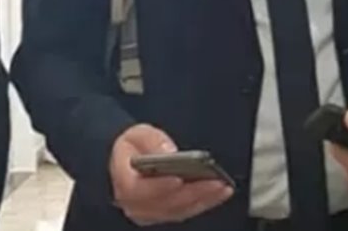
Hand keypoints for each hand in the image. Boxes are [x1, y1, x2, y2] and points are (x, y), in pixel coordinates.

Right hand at [108, 124, 233, 225]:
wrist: (130, 160)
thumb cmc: (134, 147)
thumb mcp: (138, 134)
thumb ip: (152, 141)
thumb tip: (169, 152)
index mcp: (124, 183)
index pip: (138, 190)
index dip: (159, 186)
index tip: (178, 179)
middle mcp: (135, 204)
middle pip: (166, 203)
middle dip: (192, 192)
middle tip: (214, 181)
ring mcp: (151, 213)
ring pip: (179, 210)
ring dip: (203, 199)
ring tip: (222, 186)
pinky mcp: (166, 214)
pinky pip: (187, 211)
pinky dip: (205, 202)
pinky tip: (220, 191)